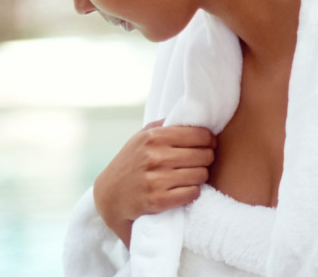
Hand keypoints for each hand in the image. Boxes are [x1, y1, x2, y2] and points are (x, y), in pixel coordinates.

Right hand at [94, 119, 214, 247]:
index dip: (209, 140)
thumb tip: (195, 117)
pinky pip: (193, 193)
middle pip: (204, 155)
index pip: (200, 135)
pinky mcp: (158, 200)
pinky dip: (192, 192)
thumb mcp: (142, 137)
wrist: (109, 196)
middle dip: (206, 159)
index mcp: (154, 137)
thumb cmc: (130, 163)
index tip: (207, 145)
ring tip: (189, 176)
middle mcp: (155, 156)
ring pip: (201, 175)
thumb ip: (166, 126)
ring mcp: (156, 180)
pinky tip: (183, 190)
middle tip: (198, 162)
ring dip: (199, 177)